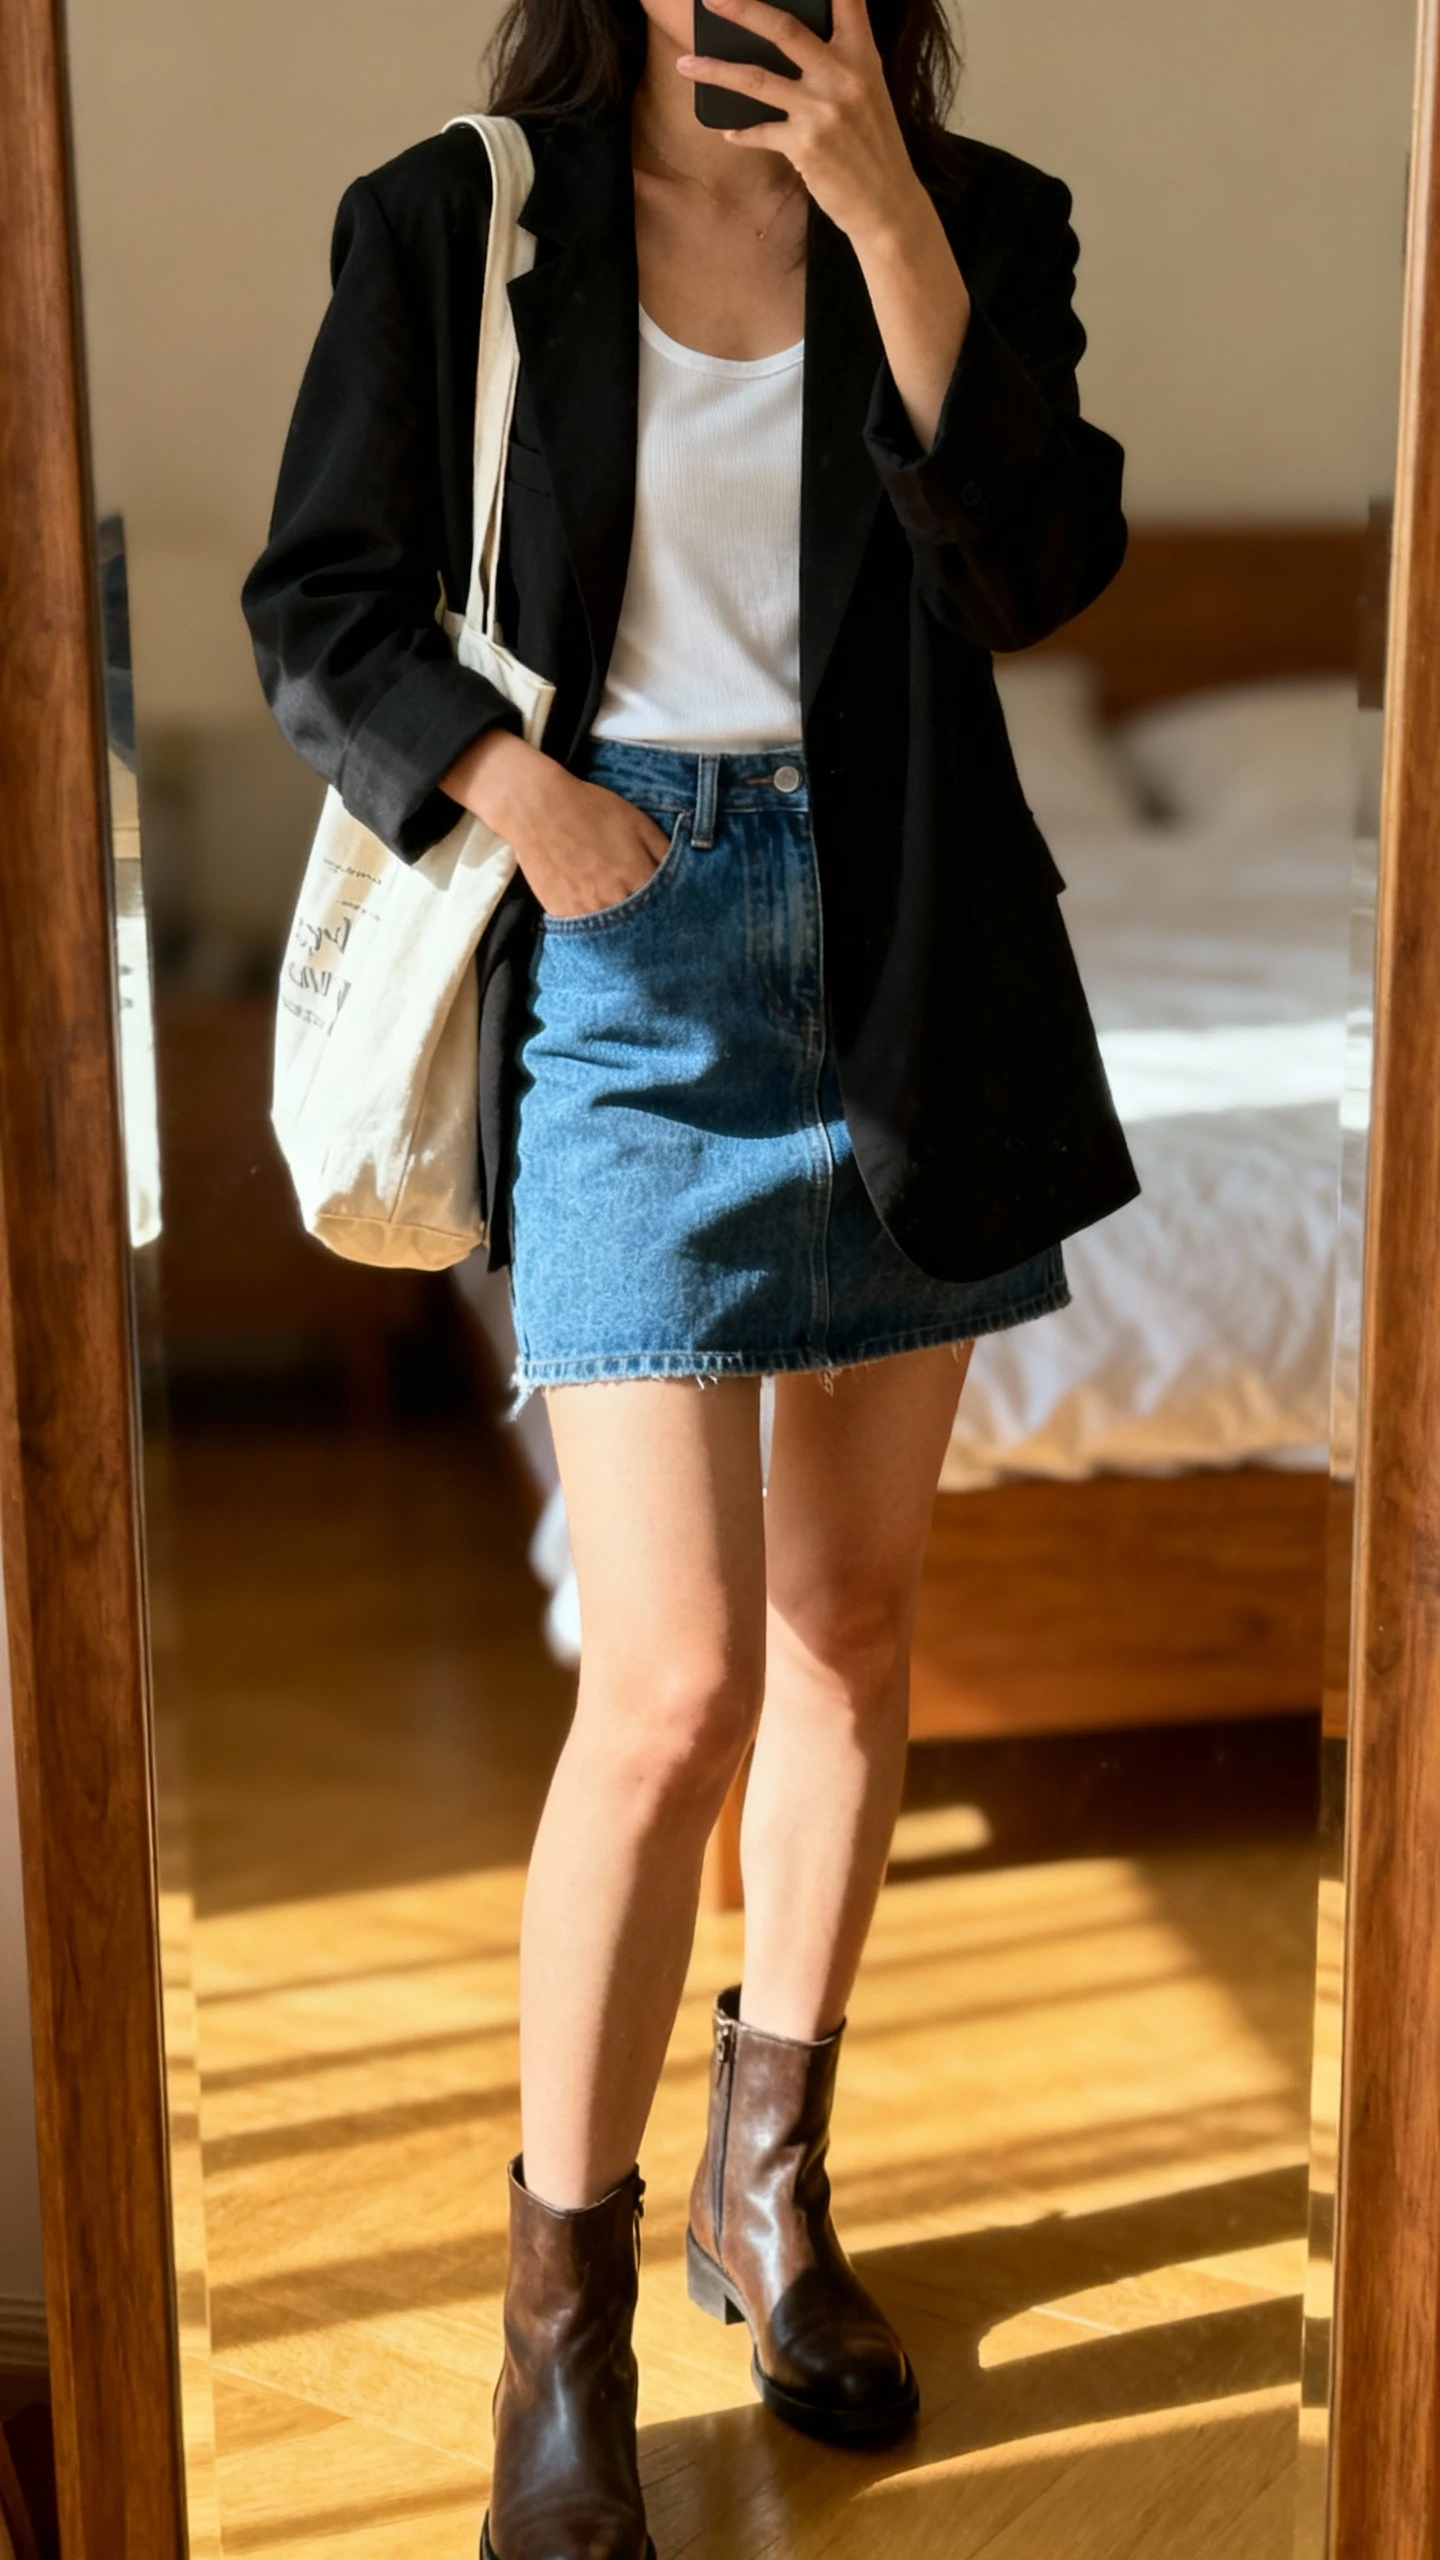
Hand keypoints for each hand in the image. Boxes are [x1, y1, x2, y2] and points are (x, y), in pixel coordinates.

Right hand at [442, 730, 669, 918]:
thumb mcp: (640, 824)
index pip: (669, 911)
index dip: (676, 916)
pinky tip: (603, 930)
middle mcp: (615, 900)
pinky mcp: (563, 915)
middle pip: (644, 929)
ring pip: (616, 939)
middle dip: (653, 931)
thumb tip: (689, 877)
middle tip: (661, 938)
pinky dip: (598, 935)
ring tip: (633, 937)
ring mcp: (587, 911)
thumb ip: (666, 853)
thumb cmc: (593, 810)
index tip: (680, 922)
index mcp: (639, 877)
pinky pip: (587, 936)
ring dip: (626, 938)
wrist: (539, 808)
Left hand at [676, 0, 922, 250]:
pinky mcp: (804, 146)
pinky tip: (730, 131)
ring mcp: (821, 111)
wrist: (886, 203)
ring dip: (715, 70)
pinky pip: (760, 132)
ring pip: (756, 80)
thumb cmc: (873, 145)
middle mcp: (842, 76)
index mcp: (862, 56)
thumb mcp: (868, 91)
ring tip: (685, 64)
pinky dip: (742, 132)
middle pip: (784, 28)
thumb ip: (838, 60)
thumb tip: (790, 39)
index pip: (846, 1)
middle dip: (743, 8)